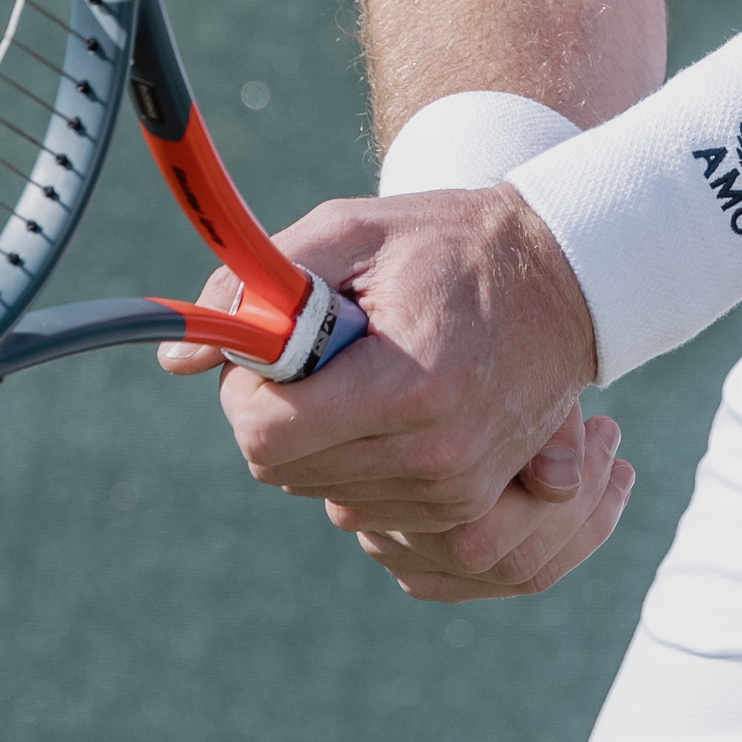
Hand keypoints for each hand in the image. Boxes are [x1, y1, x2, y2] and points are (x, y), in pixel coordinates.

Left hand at [155, 186, 618, 595]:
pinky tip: (396, 409)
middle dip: (279, 409)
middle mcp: (436, 456)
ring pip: (319, 492)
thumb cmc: (447, 243)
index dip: (243, 389)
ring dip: (322, 439)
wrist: (564, 277)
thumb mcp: (348, 232)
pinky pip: (364, 507)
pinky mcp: (469, 508)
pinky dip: (359, 462)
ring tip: (372, 372)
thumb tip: (177, 356)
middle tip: (322, 352)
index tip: (270, 349)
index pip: (264, 433)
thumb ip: (256, 286)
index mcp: (407, 387)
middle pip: (281, 469)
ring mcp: (456, 491)